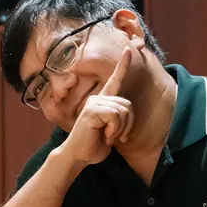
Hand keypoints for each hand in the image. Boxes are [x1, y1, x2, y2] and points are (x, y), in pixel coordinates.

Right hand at [60, 47, 133, 164]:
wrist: (78, 156)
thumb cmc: (94, 145)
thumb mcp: (112, 131)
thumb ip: (119, 119)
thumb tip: (127, 113)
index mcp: (103, 101)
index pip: (115, 80)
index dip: (123, 65)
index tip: (129, 49)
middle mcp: (98, 98)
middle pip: (128, 104)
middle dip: (128, 124)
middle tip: (117, 137)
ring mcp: (93, 103)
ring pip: (123, 110)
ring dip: (120, 129)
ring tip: (108, 136)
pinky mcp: (92, 110)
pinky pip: (115, 115)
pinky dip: (115, 129)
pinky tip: (104, 136)